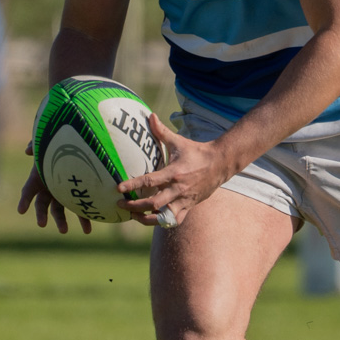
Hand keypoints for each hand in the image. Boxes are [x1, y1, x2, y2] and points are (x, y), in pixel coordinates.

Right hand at [16, 140, 91, 234]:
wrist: (83, 145)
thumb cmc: (64, 143)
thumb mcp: (49, 142)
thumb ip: (38, 144)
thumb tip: (28, 150)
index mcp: (40, 178)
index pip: (28, 191)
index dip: (24, 200)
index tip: (21, 211)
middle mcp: (50, 187)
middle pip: (43, 205)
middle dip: (41, 215)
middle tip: (42, 224)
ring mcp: (65, 192)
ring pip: (60, 211)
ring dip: (61, 221)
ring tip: (64, 231)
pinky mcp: (80, 195)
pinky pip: (80, 209)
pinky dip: (84, 218)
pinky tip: (88, 229)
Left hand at [116, 114, 232, 227]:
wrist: (220, 164)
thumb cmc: (196, 152)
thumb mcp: (179, 142)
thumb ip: (161, 131)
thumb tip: (150, 116)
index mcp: (174, 173)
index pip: (149, 181)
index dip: (133, 185)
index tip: (119, 188)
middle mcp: (178, 189)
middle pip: (153, 203)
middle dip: (135, 206)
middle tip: (120, 205)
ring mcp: (184, 200)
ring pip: (163, 218)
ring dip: (146, 219)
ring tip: (133, 216)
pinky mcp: (189, 206)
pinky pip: (174, 221)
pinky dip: (162, 223)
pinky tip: (151, 219)